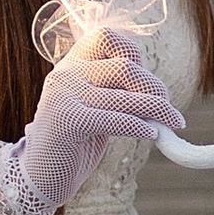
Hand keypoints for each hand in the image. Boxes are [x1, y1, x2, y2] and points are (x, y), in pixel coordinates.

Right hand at [16, 35, 183, 214]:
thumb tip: (158, 89)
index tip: (147, 81)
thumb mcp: (95, 107)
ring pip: (124, 96)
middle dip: (154, 88)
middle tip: (169, 110)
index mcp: (71, 64)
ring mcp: (64, 95)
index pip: (107, 38)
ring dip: (157, 109)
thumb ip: (116, 90)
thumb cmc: (74, 143)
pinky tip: (153, 134)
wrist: (40, 176)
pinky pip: (116, 119)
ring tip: (173, 123)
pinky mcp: (68, 121)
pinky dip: (140, 126)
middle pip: (124, 67)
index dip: (134, 54)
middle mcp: (65, 73)